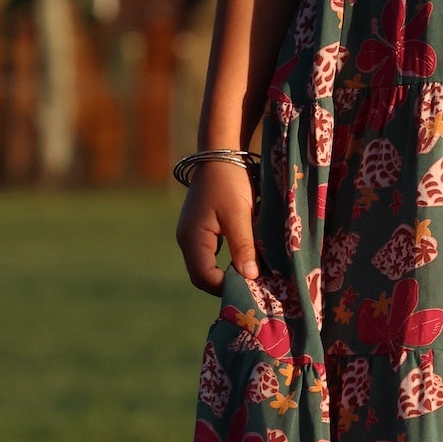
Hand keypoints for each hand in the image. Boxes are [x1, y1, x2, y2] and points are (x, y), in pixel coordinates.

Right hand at [176, 160, 258, 293]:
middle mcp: (187, 239)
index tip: (253, 289)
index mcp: (192, 238)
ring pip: (208, 265)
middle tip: (255, 288)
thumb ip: (243, 246)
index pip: (204, 277)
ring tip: (254, 277)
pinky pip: (212, 254)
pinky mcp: (202, 228)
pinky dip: (228, 261)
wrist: (222, 152)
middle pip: (203, 276)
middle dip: (227, 284)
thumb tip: (250, 277)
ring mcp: (193, 234)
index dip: (227, 287)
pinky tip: (247, 259)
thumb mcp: (239, 214)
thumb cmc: (230, 181)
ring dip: (229, 273)